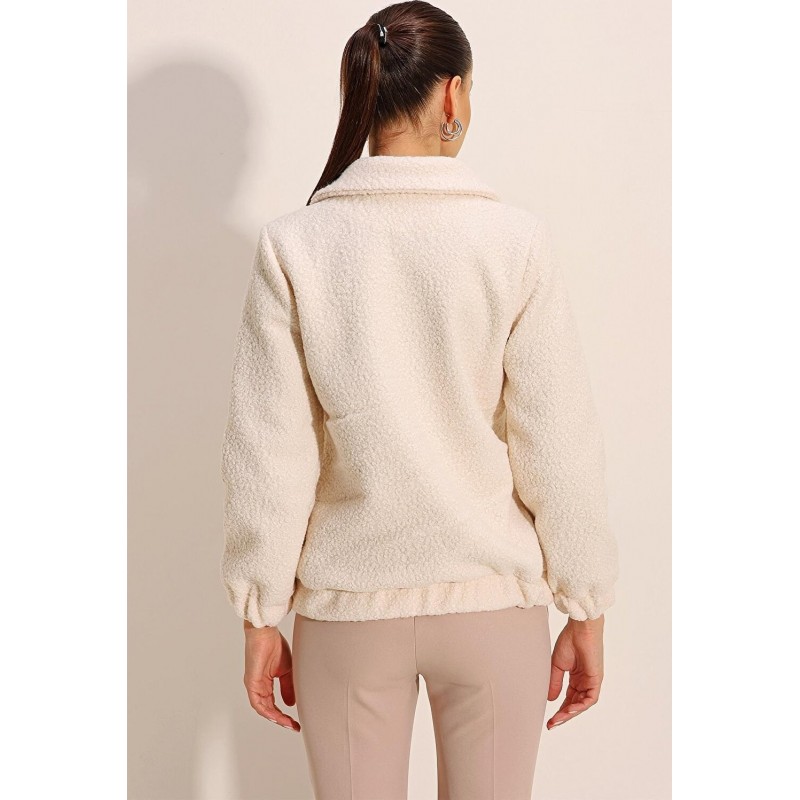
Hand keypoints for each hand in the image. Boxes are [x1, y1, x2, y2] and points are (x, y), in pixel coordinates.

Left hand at [242, 620, 300, 731]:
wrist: (265, 632)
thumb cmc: (274, 645)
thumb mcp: (286, 670)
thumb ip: (287, 687)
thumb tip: (291, 704)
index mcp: (265, 683)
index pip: (273, 705)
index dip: (284, 715)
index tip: (295, 723)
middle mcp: (258, 687)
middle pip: (268, 710)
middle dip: (281, 720)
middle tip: (294, 726)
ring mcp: (253, 685)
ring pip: (262, 709)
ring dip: (275, 718)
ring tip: (288, 723)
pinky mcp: (251, 682)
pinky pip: (257, 702)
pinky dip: (267, 711)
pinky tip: (277, 715)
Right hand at [546, 614, 604, 729]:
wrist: (580, 628)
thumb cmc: (569, 641)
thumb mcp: (557, 665)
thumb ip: (555, 682)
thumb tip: (550, 700)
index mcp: (576, 678)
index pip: (568, 699)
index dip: (559, 710)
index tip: (549, 720)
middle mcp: (584, 682)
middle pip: (575, 705)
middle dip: (563, 716)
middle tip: (552, 724)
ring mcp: (591, 681)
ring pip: (582, 704)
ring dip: (570, 713)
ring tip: (558, 719)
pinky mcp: (596, 679)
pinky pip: (590, 698)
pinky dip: (580, 706)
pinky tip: (569, 710)